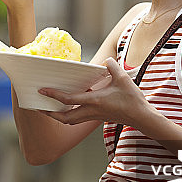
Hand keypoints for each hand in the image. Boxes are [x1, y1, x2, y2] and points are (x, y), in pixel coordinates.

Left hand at [38, 58, 154, 127]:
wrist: (142, 117)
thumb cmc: (132, 99)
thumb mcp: (123, 78)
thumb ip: (112, 67)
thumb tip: (105, 60)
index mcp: (94, 101)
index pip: (68, 99)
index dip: (53, 95)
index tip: (42, 91)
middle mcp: (91, 111)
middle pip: (64, 117)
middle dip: (50, 114)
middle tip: (39, 107)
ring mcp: (93, 116)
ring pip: (70, 121)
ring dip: (58, 116)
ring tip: (49, 110)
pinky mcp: (97, 118)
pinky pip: (78, 119)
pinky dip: (69, 115)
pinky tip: (67, 107)